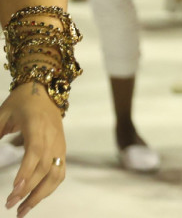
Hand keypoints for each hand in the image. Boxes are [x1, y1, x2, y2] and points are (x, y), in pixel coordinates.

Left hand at [0, 84, 66, 216]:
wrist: (45, 90)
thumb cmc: (20, 102)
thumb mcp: (1, 114)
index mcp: (37, 126)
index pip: (35, 152)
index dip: (26, 172)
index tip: (14, 190)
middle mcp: (53, 137)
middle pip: (46, 167)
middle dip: (29, 190)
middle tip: (10, 205)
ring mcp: (60, 144)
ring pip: (56, 174)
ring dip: (41, 194)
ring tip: (23, 210)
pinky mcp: (62, 149)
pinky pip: (60, 172)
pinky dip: (49, 188)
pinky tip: (36, 198)